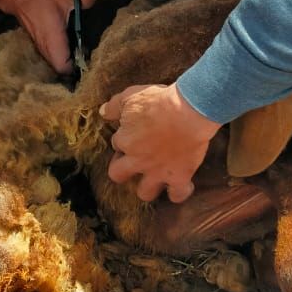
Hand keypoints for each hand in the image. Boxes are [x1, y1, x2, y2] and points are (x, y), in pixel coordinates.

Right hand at [0, 0, 95, 74]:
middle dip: (74, 63)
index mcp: (54, 42)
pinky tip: (70, 39)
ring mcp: (41, 48)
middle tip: (86, 51)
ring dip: (67, 57)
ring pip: (56, 62)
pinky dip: (62, 51)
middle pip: (61, 69)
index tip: (86, 56)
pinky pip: (52, 54)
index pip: (64, 68)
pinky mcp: (40, 43)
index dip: (76, 67)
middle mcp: (46, 49)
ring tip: (80, 46)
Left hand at [99, 84, 220, 202]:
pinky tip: (182, 186)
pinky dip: (179, 192)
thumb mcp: (131, 96)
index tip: (133, 132)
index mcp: (125, 141)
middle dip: (122, 169)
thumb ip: (114, 106)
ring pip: (145, 193)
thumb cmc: (159, 102)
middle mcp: (138, 161)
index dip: (124, 138)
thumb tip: (103, 112)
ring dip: (147, 187)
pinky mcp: (179, 176)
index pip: (117, 143)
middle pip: (118, 175)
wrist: (188, 112)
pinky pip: (177, 195)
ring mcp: (158, 172)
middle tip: (133, 159)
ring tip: (154, 178)